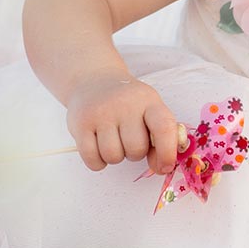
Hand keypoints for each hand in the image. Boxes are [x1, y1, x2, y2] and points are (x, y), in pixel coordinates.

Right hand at [66, 74, 181, 174]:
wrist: (93, 80)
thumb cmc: (126, 103)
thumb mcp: (149, 109)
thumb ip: (162, 136)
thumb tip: (163, 166)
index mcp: (148, 100)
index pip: (163, 127)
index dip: (167, 152)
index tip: (165, 167)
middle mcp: (125, 104)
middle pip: (136, 149)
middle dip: (134, 153)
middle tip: (127, 139)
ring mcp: (101, 113)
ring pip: (113, 156)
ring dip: (115, 157)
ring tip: (112, 140)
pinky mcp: (81, 124)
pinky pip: (93, 160)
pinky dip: (98, 162)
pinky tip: (98, 147)